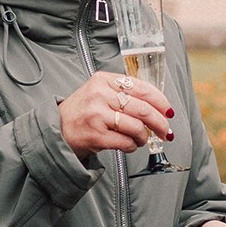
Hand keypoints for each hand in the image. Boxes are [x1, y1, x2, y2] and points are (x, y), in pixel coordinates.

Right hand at [59, 71, 174, 157]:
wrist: (57, 129)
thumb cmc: (83, 111)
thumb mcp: (99, 92)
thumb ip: (124, 94)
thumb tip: (159, 108)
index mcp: (103, 80)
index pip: (141, 88)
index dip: (160, 101)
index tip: (169, 111)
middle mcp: (99, 95)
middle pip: (142, 108)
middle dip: (159, 122)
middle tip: (166, 131)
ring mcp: (97, 115)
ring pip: (136, 127)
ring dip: (144, 137)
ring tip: (141, 139)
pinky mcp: (96, 135)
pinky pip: (126, 142)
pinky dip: (132, 146)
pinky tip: (129, 145)